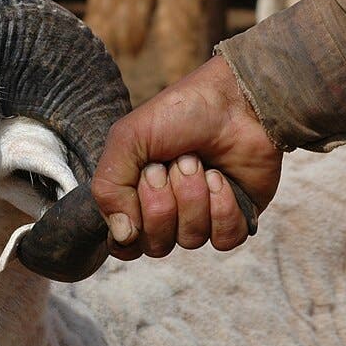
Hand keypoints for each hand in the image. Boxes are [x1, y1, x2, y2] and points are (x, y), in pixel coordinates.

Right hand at [90, 56, 282, 258]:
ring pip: (190, 239)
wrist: (234, 100)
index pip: (123, 243)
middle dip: (162, 202)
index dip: (128, 228)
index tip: (138, 188)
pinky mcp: (236, 217)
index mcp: (134, 197)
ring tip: (198, 162)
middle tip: (170, 163)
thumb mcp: (127, 141)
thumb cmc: (177, 115)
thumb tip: (123, 236)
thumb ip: (109, 188)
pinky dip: (222, 208)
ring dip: (193, 196)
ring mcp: (202, 217)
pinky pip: (224, 239)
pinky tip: (220, 178)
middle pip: (155, 245)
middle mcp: (167, 213)